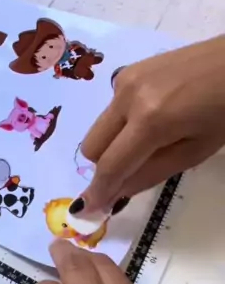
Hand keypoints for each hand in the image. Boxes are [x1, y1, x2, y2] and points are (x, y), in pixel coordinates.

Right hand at [80, 35, 224, 211]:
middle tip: (132, 172)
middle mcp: (127, 97)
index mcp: (150, 120)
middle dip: (105, 166)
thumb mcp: (196, 152)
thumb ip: (152, 173)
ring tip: (152, 139)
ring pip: (98, 128)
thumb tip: (117, 191)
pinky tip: (154, 116)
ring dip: (114, 144)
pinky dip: (122, 123)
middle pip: (92, 147)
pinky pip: (111, 109)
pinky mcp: (127, 71)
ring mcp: (124, 80)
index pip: (111, 165)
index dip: (99, 192)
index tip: (87, 211)